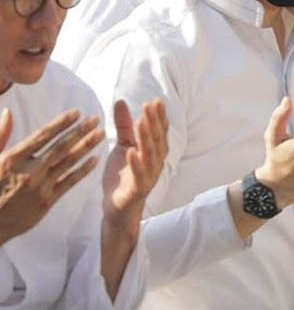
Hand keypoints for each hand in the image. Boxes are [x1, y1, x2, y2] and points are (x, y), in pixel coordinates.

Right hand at [0, 108, 103, 244]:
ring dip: (87, 146)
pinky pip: (69, 182)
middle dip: (80, 131)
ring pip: (68, 162)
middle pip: (61, 147)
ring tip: (101, 134)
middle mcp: (29, 172)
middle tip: (96, 119)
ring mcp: (40, 187)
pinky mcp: (47, 201)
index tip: (77, 112)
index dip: (61, 123)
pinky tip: (95, 159)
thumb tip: (8, 112)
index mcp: (12, 159)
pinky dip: (84, 170)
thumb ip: (0, 135)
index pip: (42, 136)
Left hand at [102, 99, 169, 228]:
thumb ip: (124, 126)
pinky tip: (131, 151)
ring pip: (150, 155)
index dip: (159, 117)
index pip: (160, 131)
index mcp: (154, 153)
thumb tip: (121, 101)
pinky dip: (136, 163)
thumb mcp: (123, 147)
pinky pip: (138, 175)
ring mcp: (148, 177)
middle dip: (155, 122)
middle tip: (150, 106)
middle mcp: (155, 163)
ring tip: (141, 122)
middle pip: (157, 140)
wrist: (118, 208)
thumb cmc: (123, 176)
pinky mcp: (137, 190)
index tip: (156, 101)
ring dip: (146, 138)